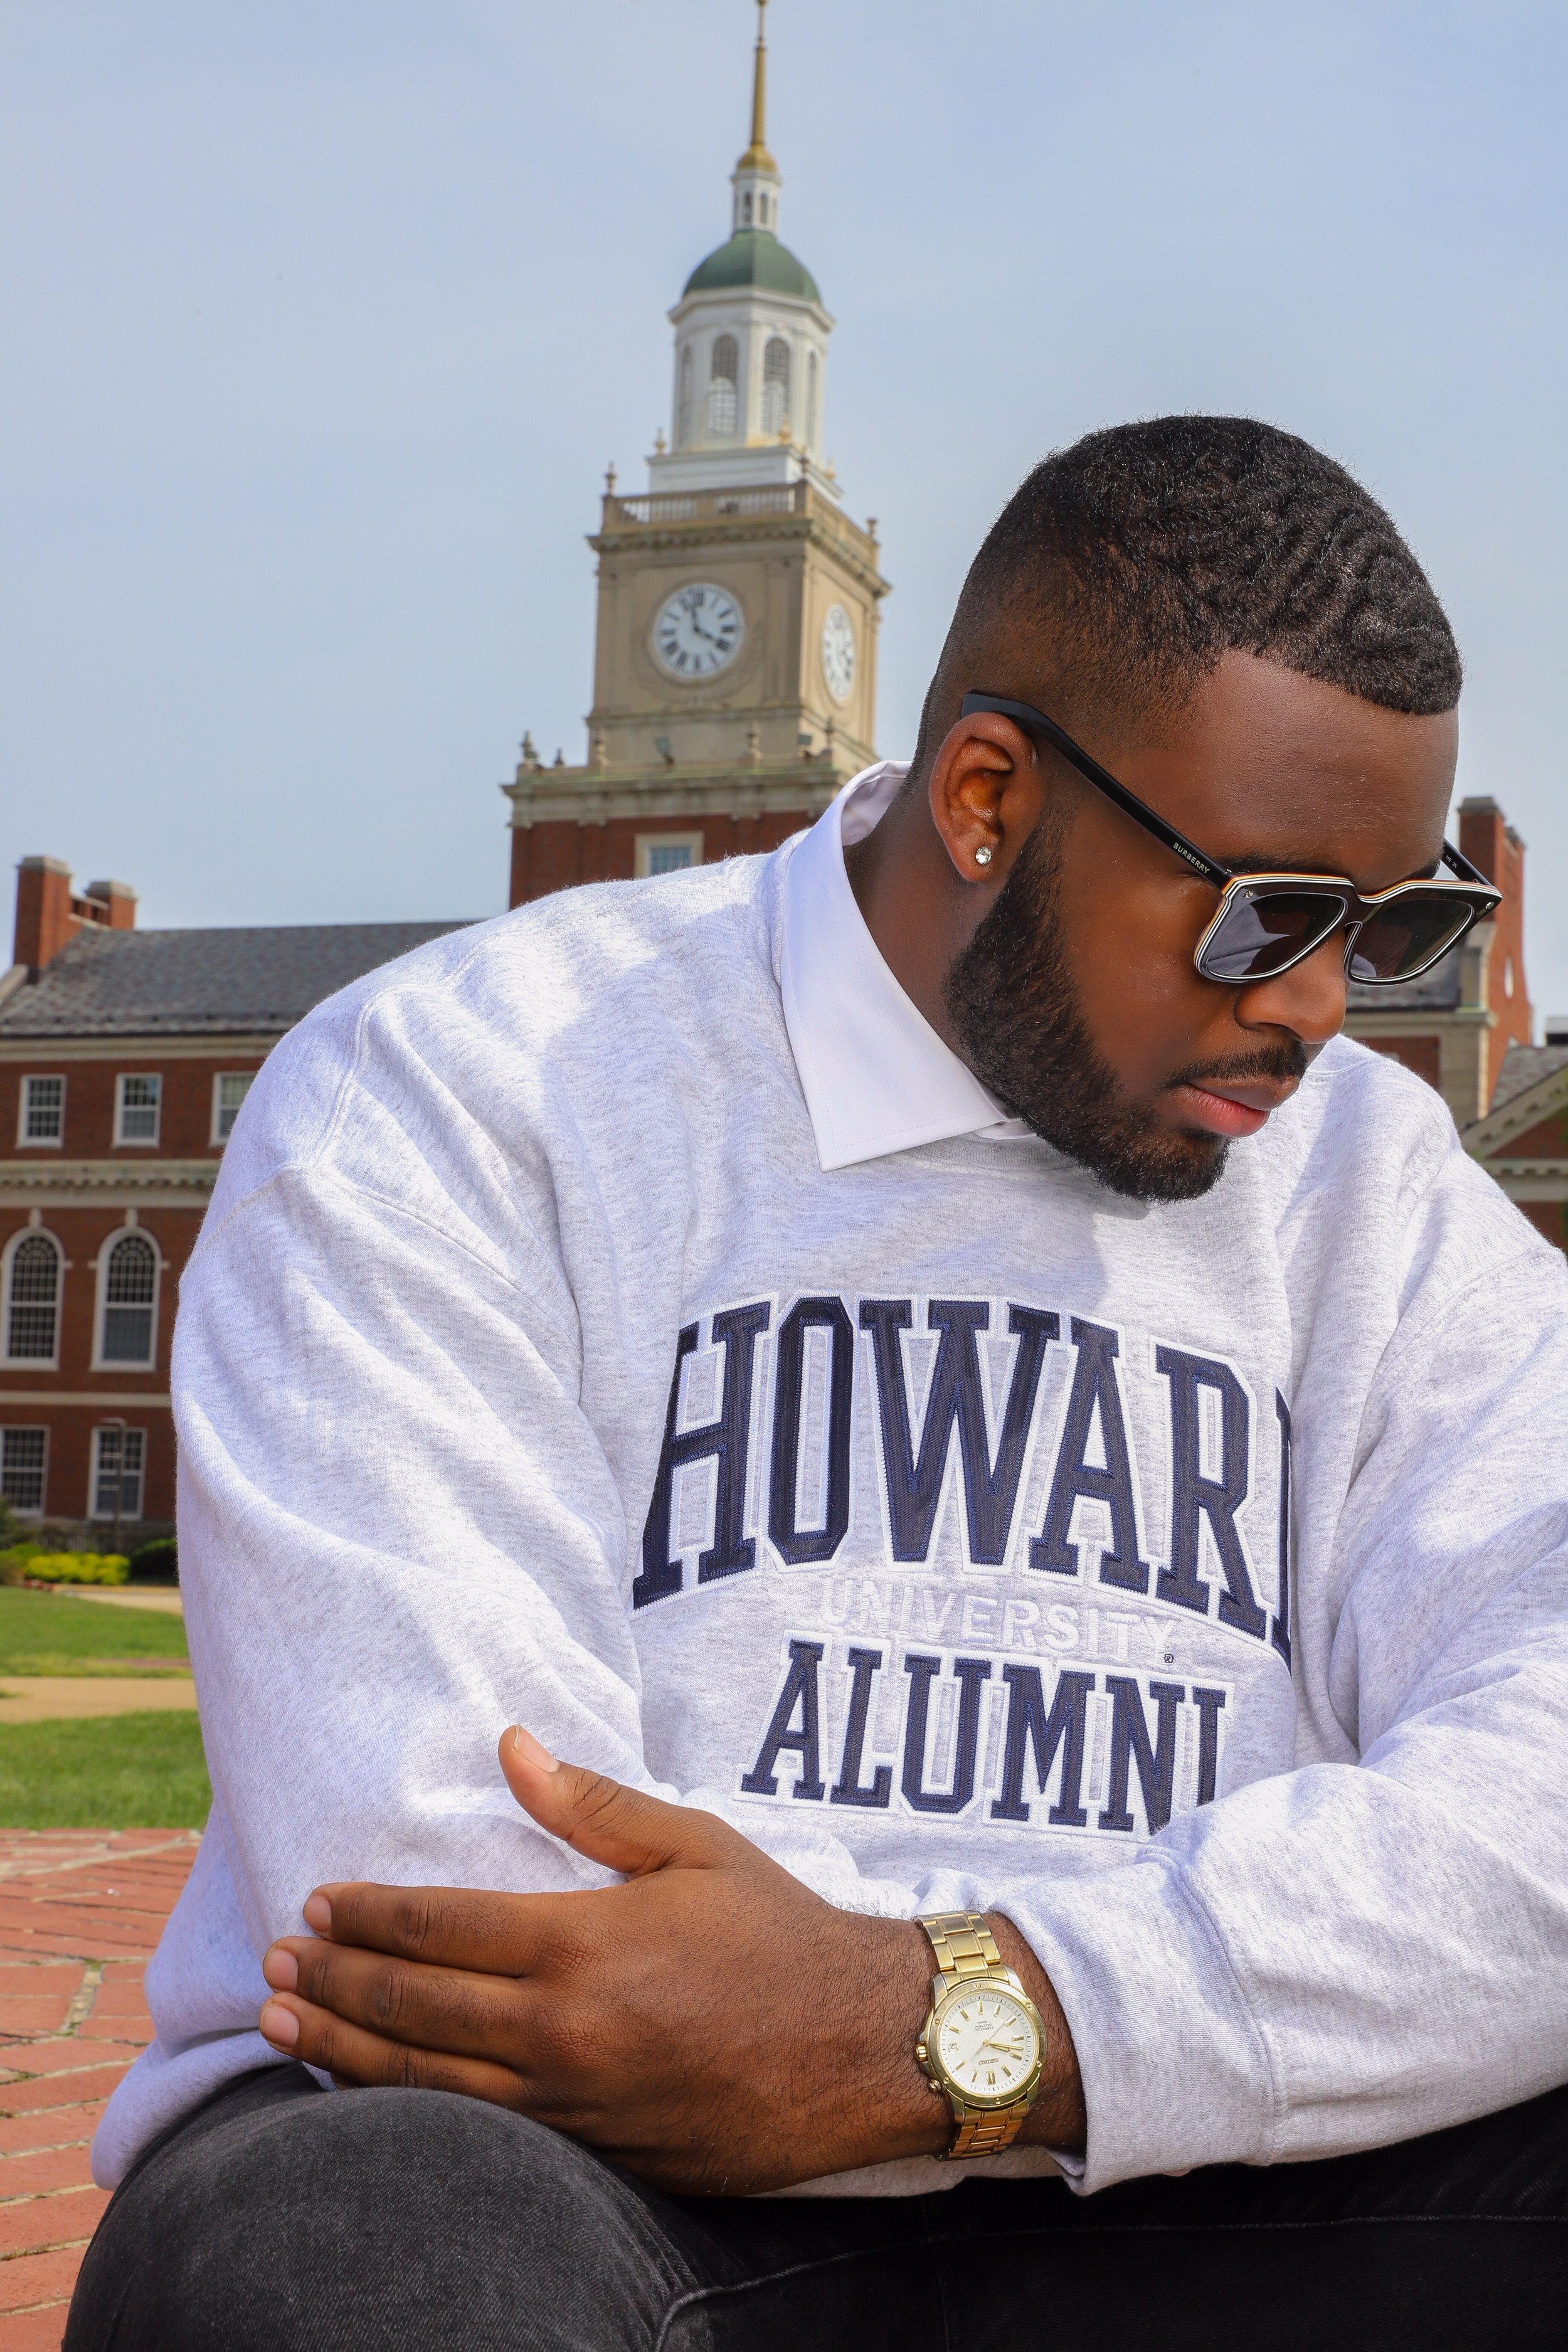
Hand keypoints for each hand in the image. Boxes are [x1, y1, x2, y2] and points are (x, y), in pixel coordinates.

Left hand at [258, 1728, 1083, 2193]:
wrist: (865, 2050)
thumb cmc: (781, 1933)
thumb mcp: (696, 1844)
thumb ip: (593, 1802)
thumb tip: (511, 1746)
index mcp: (584, 1943)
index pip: (439, 1927)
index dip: (367, 1915)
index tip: (317, 1902)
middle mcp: (563, 2030)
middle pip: (412, 2006)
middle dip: (332, 1981)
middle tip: (274, 1963)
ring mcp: (574, 2104)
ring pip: (425, 2082)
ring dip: (343, 2050)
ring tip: (283, 2027)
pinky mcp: (594, 2154)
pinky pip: (476, 2133)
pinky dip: (408, 2108)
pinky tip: (370, 2092)